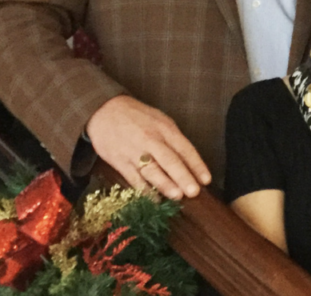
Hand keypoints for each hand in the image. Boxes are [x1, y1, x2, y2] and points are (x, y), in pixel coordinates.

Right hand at [86, 95, 211, 199]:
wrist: (104, 111)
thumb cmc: (137, 116)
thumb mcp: (159, 120)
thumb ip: (173, 139)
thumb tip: (189, 161)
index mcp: (164, 128)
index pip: (185, 148)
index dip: (196, 165)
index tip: (206, 180)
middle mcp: (151, 140)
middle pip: (170, 160)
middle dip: (183, 176)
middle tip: (194, 192)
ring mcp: (135, 151)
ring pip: (152, 170)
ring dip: (165, 184)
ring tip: (177, 196)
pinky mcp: (120, 161)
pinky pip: (134, 178)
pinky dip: (144, 190)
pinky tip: (154, 200)